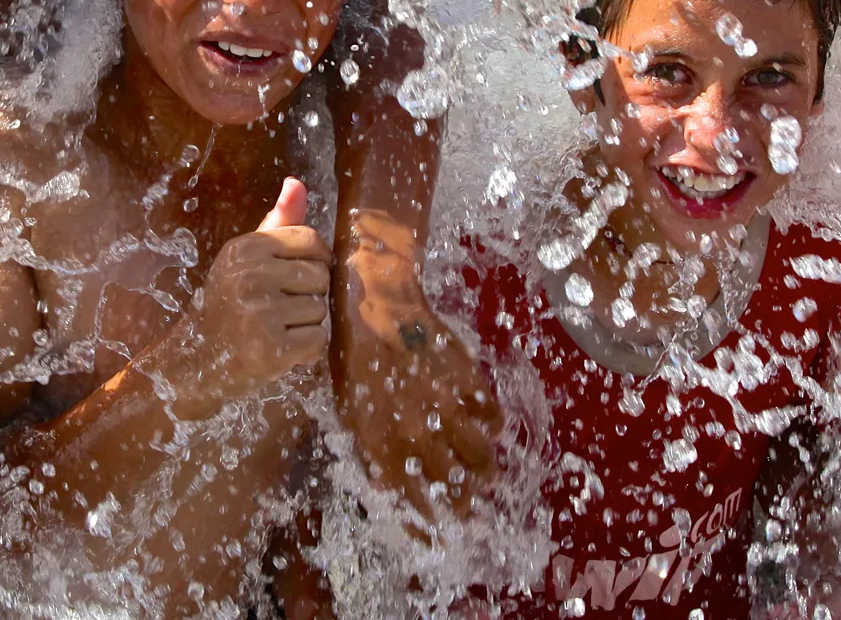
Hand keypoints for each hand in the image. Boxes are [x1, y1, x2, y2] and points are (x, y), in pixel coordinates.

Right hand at [185, 178, 331, 409]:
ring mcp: (260, 313)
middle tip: (279, 309)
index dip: (314, 259)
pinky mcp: (271, 348)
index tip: (297, 277)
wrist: (196, 360)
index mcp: (245, 248)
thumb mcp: (245, 259)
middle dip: (309, 295)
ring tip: (277, 329)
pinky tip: (282, 350)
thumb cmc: (229, 304)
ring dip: (307, 325)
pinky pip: (318, 340)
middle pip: (320, 275)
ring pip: (321, 309)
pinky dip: (307, 351)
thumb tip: (296, 183)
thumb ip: (278, 222)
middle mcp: (250, 276)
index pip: (310, 239)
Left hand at [333, 211, 502, 517]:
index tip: (438, 539)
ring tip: (487, 479)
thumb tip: (386, 487)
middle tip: (472, 515)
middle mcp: (413, 429)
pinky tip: (490, 430)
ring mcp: (442, 404)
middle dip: (463, 507)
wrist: (375, 302)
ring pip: (477, 455)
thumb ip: (369, 449)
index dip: (425, 525)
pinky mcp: (464, 379)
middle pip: (449, 484)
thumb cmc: (353, 355)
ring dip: (485, 472)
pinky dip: (492, 426)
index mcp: (379, 440)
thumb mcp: (348, 407)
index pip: (408, 499)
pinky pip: (489, 414)